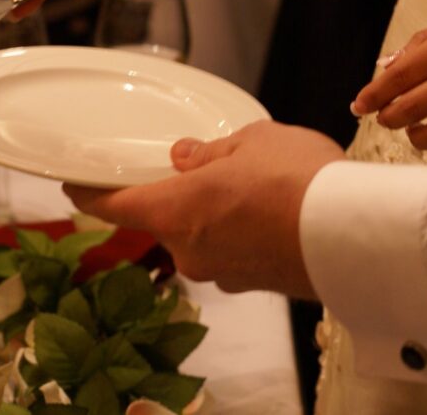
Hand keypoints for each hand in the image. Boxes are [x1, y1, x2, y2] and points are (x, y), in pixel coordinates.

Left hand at [63, 121, 344, 297]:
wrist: (352, 234)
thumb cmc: (295, 179)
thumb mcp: (251, 142)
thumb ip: (211, 152)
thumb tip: (185, 158)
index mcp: (173, 211)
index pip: (114, 205)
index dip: (90, 194)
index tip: (74, 186)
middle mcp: (188, 250)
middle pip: (166, 220)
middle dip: (180, 196)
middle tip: (205, 168)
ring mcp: (222, 273)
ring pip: (203, 237)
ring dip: (214, 215)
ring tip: (253, 185)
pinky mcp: (255, 284)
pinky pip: (234, 252)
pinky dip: (242, 233)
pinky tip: (272, 211)